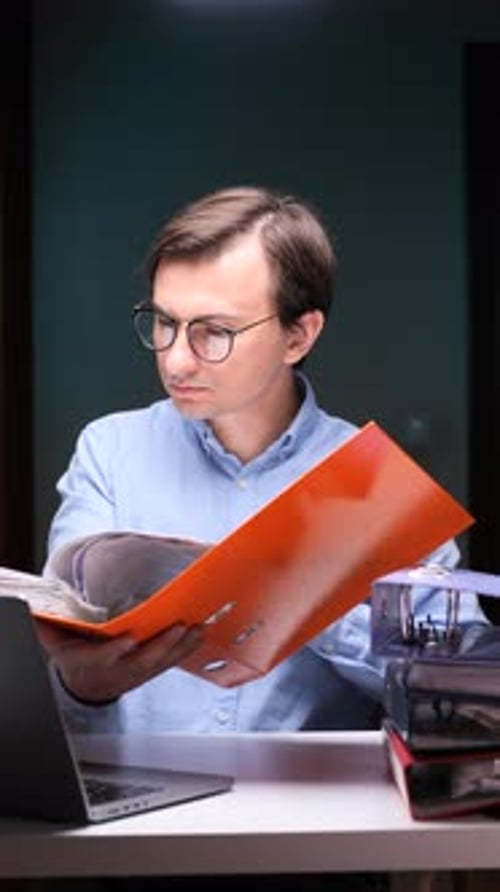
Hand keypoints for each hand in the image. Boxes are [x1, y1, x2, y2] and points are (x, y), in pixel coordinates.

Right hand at [34, 620, 202, 703]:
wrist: (86, 685)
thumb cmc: (74, 656)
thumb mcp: (56, 642)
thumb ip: (49, 628)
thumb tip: (36, 612)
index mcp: (90, 663)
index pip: (102, 659)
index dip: (115, 651)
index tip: (128, 638)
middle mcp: (116, 672)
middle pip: (140, 663)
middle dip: (161, 646)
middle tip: (179, 627)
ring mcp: (135, 675)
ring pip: (160, 664)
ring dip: (181, 647)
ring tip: (198, 627)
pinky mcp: (150, 673)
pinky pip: (169, 663)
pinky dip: (186, 650)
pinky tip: (200, 634)